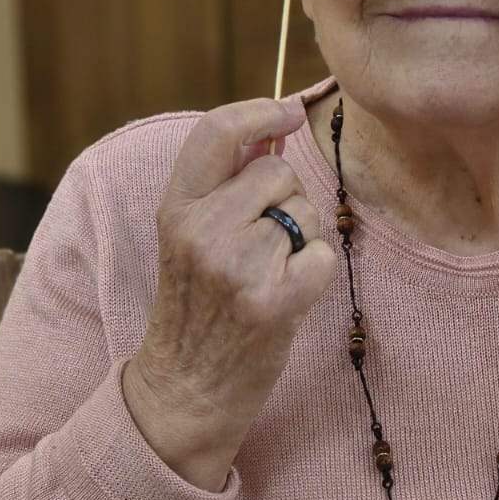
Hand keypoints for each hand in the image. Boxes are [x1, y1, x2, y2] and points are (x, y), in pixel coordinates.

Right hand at [137, 95, 335, 430]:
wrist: (187, 388)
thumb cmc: (199, 305)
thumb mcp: (188, 235)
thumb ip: (223, 182)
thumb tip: (272, 128)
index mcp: (176, 207)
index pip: (217, 131)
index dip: (260, 111)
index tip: (286, 111)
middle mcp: (201, 230)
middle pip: (278, 172)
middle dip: (285, 200)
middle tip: (261, 246)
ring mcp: (236, 266)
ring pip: (305, 212)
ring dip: (301, 239)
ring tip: (268, 274)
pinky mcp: (272, 302)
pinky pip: (322, 254)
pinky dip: (316, 272)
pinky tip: (287, 295)